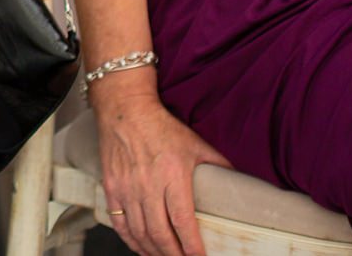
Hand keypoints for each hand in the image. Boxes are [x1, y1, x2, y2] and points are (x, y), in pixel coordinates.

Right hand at [94, 92, 231, 255]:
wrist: (124, 109)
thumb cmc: (161, 126)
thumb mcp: (196, 144)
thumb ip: (218, 166)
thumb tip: (240, 183)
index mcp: (172, 176)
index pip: (183, 221)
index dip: (192, 247)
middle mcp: (148, 185)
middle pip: (160, 234)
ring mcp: (127, 188)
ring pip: (140, 233)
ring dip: (154, 252)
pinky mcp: (111, 188)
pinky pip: (120, 223)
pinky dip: (131, 241)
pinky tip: (141, 248)